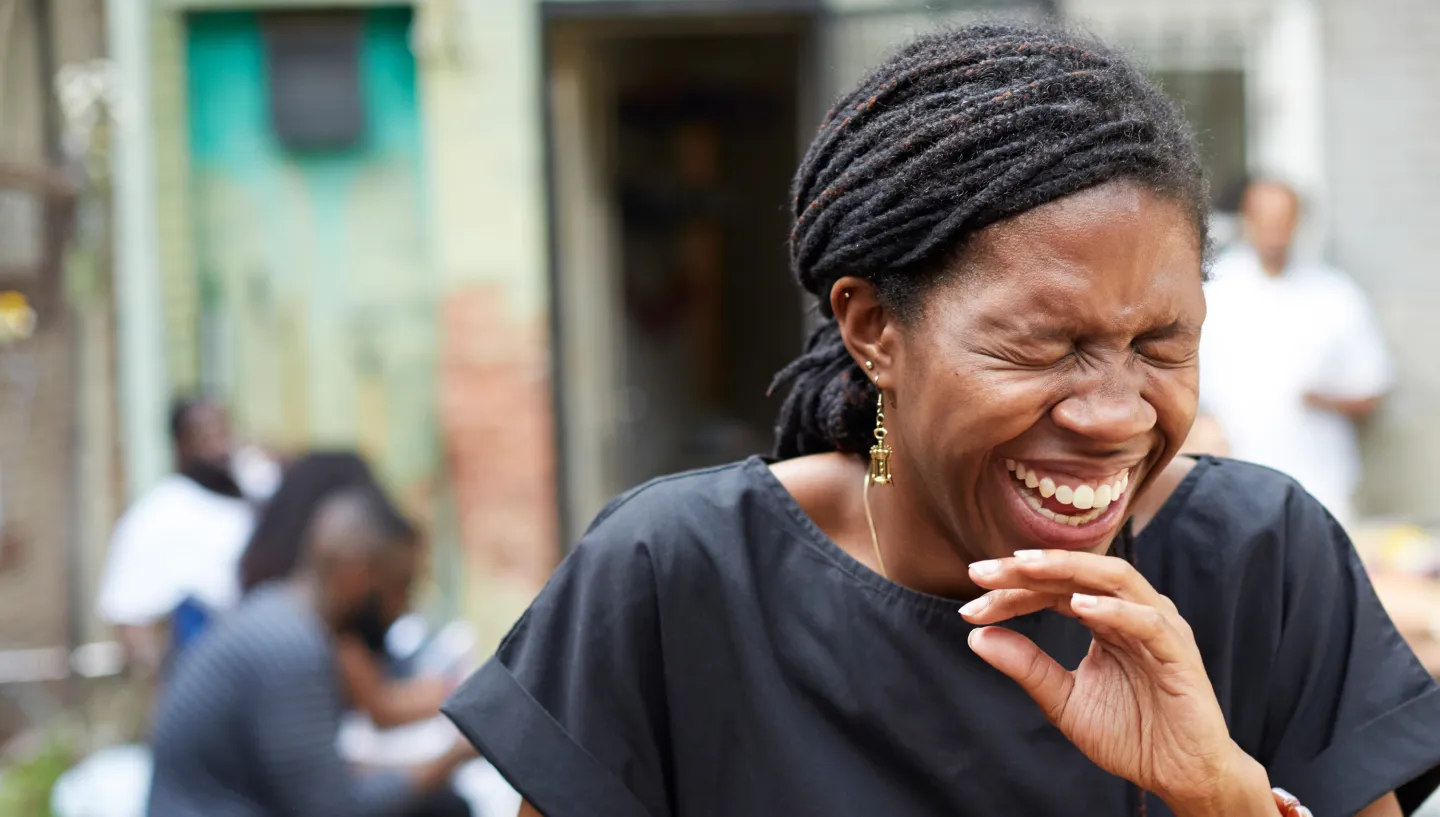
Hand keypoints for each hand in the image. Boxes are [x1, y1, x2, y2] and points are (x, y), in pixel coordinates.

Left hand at [960, 550, 1271, 814]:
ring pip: (1115, 579)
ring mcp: (1159, 628)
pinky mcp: (1179, 655)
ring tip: (1024, 567)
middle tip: (981, 571)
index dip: (1009, 592)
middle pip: (1078, 573)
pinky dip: (1114, 611)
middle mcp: (1132, 612)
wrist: (1181, 775)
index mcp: (1105, 618)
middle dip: (1028, 568)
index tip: (969, 605)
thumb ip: (1027, 666)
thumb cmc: (1131, 734)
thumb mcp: (1064, 700)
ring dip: (1067, 570)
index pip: (1052, 589)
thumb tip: (975, 636)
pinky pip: (1148, 623)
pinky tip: (1078, 607)